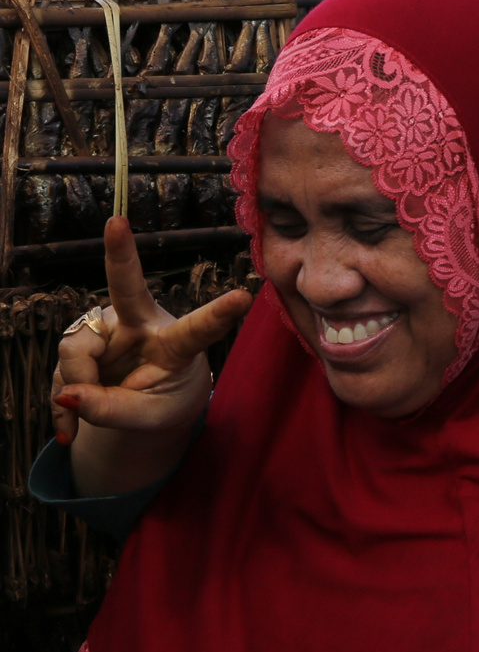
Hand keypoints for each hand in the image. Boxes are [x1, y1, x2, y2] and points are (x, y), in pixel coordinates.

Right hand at [51, 216, 252, 442]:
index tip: (246, 295)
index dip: (220, 314)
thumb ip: (113, 410)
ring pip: (75, 351)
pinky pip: (58, 373)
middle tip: (116, 222)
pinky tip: (69, 429)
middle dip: (120, 253)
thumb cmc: (163, 402)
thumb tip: (67, 395)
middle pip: (126, 287)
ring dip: (79, 388)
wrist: (145, 404)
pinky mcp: (79, 342)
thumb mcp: (148, 418)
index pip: (199, 329)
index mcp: (177, 344)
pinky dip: (62, 407)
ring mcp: (107, 330)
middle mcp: (141, 325)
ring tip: (94, 410)